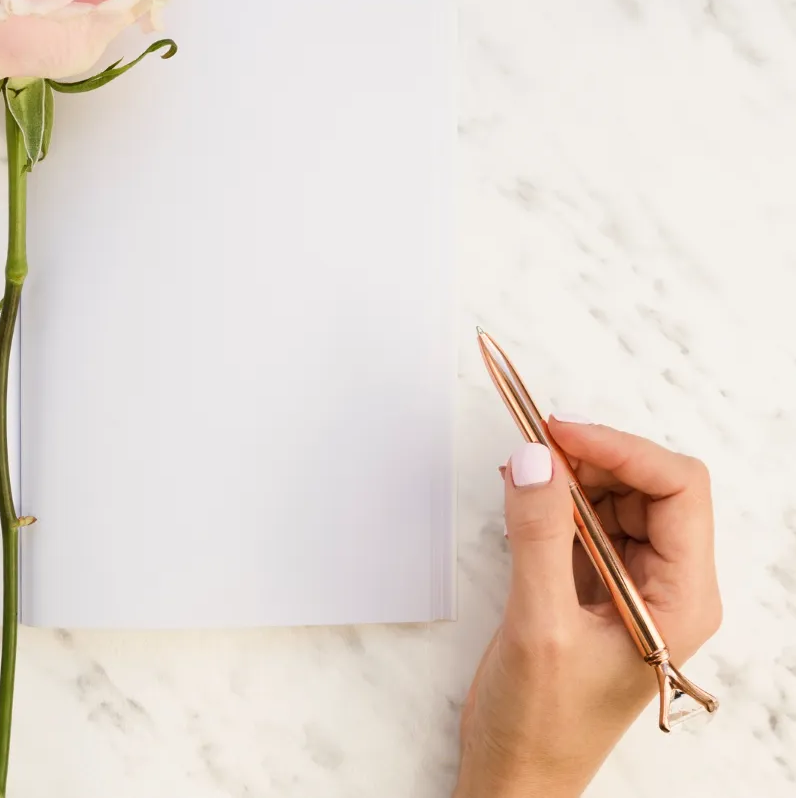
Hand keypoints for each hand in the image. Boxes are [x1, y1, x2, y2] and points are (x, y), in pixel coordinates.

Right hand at [455, 418, 720, 797]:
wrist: (515, 777)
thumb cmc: (542, 725)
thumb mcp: (538, 625)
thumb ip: (538, 535)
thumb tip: (535, 458)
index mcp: (681, 601)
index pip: (679, 491)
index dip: (622, 450)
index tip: (559, 433)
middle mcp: (667, 590)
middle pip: (652, 488)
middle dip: (596, 457)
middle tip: (533, 446)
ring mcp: (631, 589)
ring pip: (619, 501)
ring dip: (574, 478)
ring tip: (523, 474)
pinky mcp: (594, 592)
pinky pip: (587, 526)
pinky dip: (556, 503)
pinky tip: (523, 500)